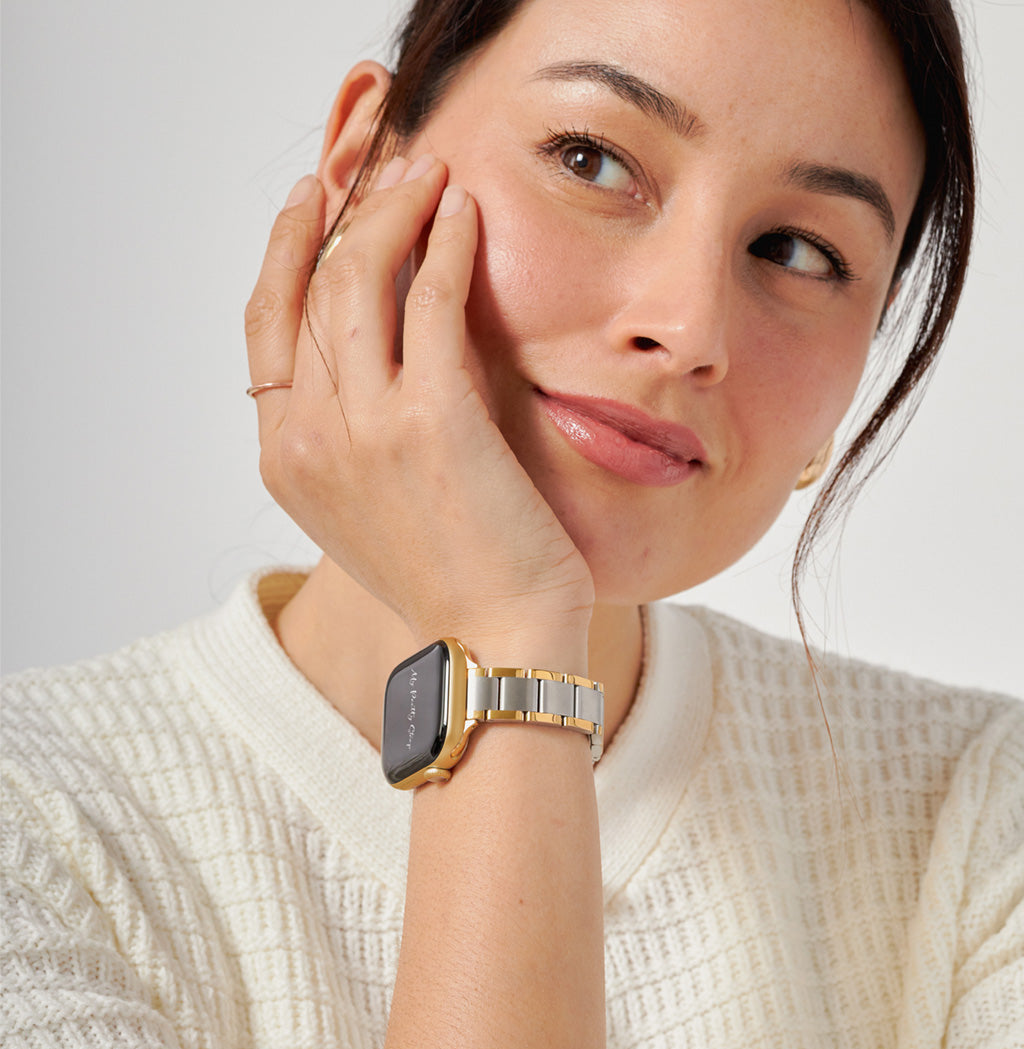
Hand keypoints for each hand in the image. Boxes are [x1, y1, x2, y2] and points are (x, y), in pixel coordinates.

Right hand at [244, 158, 594, 657]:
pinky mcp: (433, 419)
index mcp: (287, 460)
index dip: (286, 252)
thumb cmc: (451, 581)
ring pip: (358, 279)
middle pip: (308, 290)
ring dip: (394, 209)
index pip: (268, 327)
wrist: (497, 645)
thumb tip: (377, 362)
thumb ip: (353, 436)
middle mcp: (311, 438)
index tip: (313, 203)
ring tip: (432, 174)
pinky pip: (429, 300)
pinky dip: (444, 243)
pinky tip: (464, 211)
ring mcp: (366, 427)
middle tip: (385, 170)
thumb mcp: (372, 510)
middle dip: (343, 212)